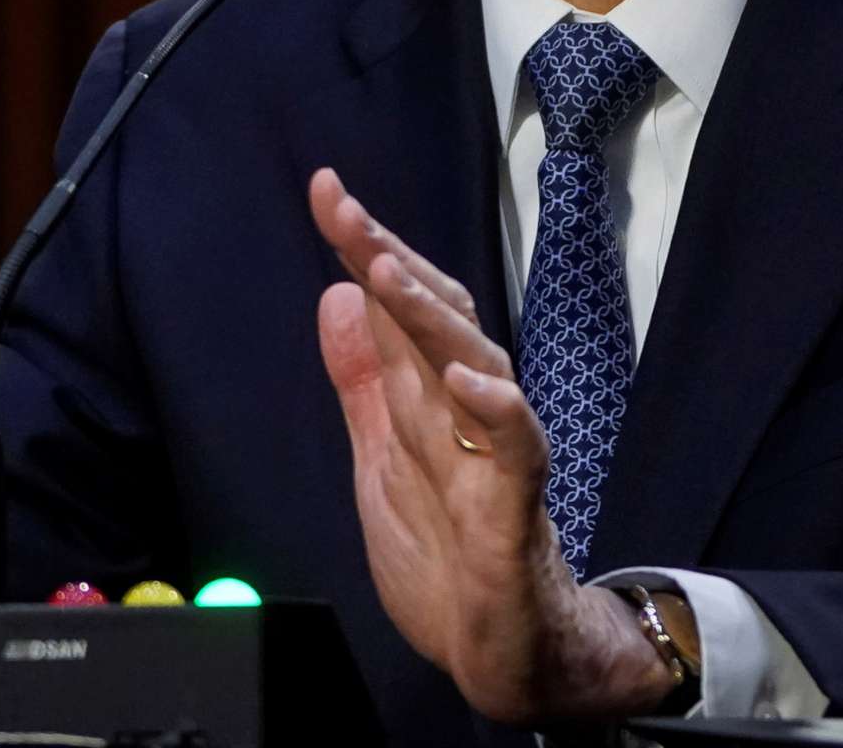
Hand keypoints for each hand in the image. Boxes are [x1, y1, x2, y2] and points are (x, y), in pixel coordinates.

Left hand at [308, 167, 675, 725]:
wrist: (506, 654)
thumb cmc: (449, 556)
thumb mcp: (381, 459)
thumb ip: (363, 381)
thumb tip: (336, 295)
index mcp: (427, 398)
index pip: (396, 307)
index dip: (363, 247)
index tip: (326, 189)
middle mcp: (463, 411)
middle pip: (432, 318)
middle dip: (388, 258)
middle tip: (345, 210)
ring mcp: (493, 455)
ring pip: (470, 365)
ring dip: (428, 315)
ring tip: (385, 268)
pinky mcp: (515, 509)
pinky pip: (516, 450)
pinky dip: (496, 410)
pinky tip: (468, 378)